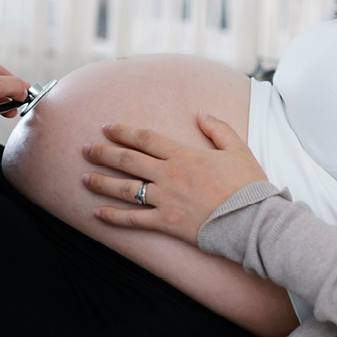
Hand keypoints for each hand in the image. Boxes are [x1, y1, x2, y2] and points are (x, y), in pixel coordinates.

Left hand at [81, 112, 267, 244]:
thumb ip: (218, 128)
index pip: (146, 138)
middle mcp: (169, 175)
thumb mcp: (237, 148)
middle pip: (128, 161)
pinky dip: (114, 217)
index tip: (107, 128)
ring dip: (102, 182)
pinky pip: (134, 220)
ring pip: (125, 189)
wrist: (252, 220)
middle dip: (104, 154)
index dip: (124, 132)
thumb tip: (201, 114)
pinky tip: (97, 213)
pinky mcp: (167, 223)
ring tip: (84, 178)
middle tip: (85, 150)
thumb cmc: (248, 185)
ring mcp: (166, 199)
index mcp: (184, 155)